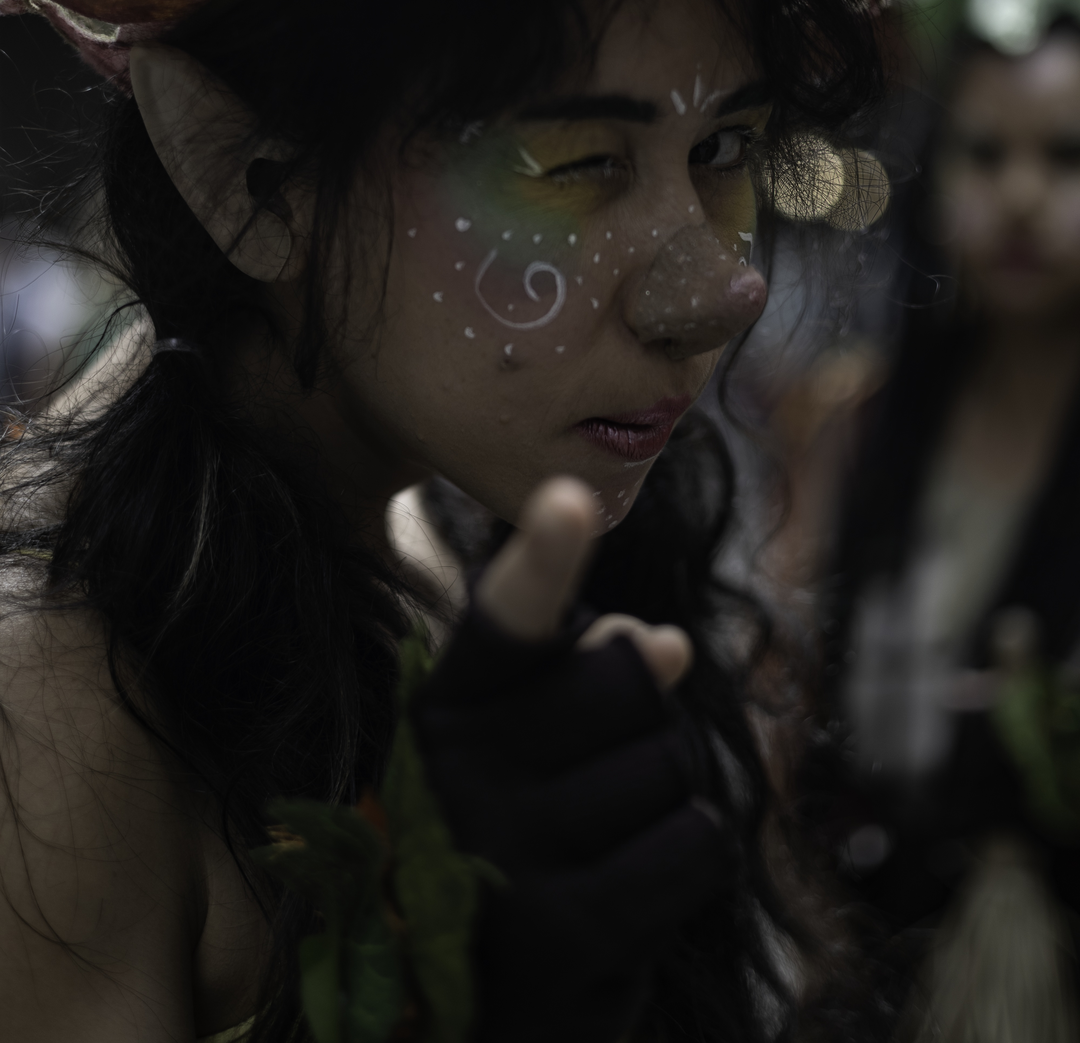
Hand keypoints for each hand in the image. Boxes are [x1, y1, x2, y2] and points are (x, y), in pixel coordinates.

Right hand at [411, 478, 728, 1042]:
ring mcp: (505, 850)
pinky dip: (686, 853)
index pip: (506, 617)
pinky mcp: (563, 929)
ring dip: (668, 796)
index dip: (546, 557)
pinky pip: (695, 841)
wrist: (468, 1010)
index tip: (570, 500)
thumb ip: (586, 677)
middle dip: (651, 717)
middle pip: (632, 678)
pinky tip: (631, 882)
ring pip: (673, 761)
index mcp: (448, 705)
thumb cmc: (513, 844)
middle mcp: (462, 769)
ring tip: (605, 839)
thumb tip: (671, 644)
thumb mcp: (526, 749)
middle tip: (604, 771)